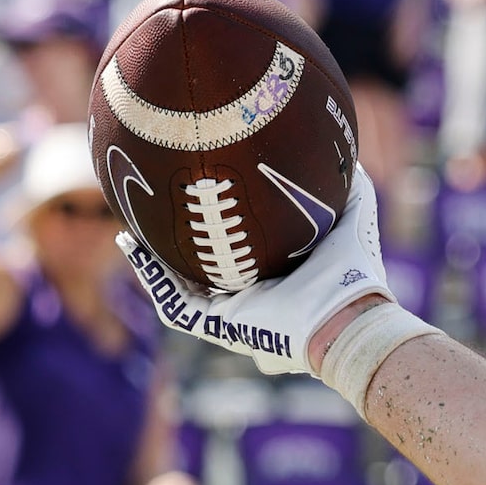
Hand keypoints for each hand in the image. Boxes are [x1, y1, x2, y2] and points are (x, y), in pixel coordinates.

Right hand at [121, 168, 392, 376]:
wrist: (348, 315)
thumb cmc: (354, 273)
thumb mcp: (353, 221)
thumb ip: (352, 191)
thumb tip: (350, 157)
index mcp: (278, 275)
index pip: (239, 249)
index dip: (218, 226)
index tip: (201, 196)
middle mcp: (253, 295)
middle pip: (203, 268)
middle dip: (177, 244)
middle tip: (156, 212)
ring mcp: (234, 313)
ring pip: (180, 286)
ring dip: (153, 261)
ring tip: (132, 231)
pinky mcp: (221, 327)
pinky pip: (175, 304)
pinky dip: (152, 278)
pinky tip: (134, 249)